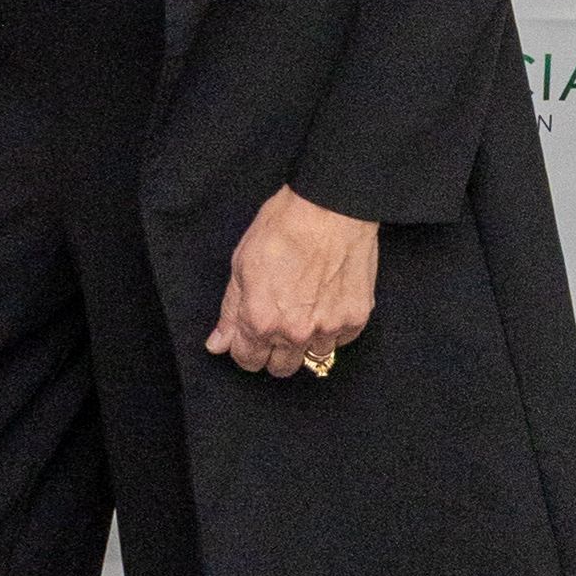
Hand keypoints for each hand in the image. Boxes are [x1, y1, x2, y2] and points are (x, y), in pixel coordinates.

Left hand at [204, 185, 377, 379]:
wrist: (330, 208)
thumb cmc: (283, 227)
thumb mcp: (241, 263)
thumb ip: (230, 311)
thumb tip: (218, 344)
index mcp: (260, 320)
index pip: (247, 360)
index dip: (244, 348)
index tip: (248, 336)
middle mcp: (295, 333)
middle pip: (280, 368)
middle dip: (272, 352)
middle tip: (275, 323)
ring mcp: (329, 328)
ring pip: (313, 358)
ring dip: (305, 343)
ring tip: (303, 310)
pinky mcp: (356, 319)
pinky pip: (340, 341)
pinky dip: (332, 329)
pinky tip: (325, 303)